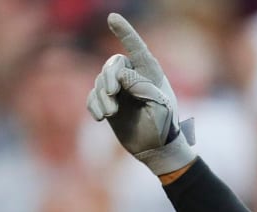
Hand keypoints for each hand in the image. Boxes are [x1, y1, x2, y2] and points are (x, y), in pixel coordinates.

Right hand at [87, 13, 195, 175]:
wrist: (156, 149)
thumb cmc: (164, 126)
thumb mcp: (159, 106)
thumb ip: (142, 87)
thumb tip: (120, 76)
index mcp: (151, 74)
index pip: (137, 49)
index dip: (125, 33)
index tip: (112, 17)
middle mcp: (134, 77)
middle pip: (113, 65)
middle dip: (109, 77)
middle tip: (112, 94)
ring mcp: (119, 90)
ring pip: (100, 81)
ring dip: (102, 96)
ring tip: (110, 114)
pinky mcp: (108, 103)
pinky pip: (92, 97)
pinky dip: (93, 105)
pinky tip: (99, 117)